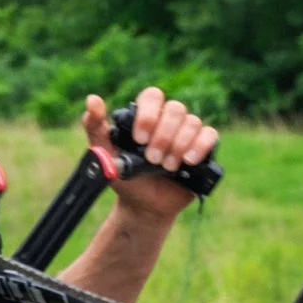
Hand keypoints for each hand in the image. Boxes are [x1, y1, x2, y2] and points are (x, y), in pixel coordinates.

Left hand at [83, 87, 218, 218]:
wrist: (143, 206)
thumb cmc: (125, 178)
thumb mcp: (104, 154)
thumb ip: (95, 127)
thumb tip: (92, 99)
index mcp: (146, 116)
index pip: (152, 97)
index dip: (148, 115)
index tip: (139, 138)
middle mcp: (168, 120)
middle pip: (175, 109)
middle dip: (163, 135)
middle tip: (152, 158)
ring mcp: (187, 134)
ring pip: (192, 122)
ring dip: (178, 145)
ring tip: (167, 167)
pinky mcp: (202, 149)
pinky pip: (210, 135)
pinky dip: (200, 146)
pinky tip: (188, 161)